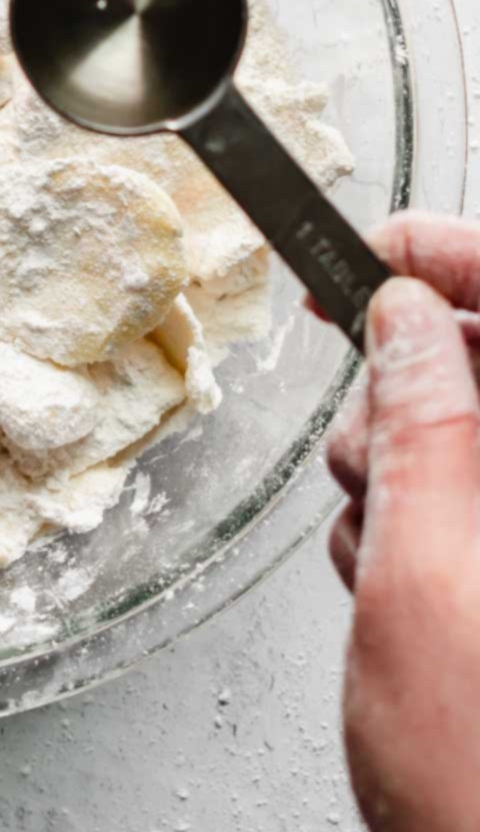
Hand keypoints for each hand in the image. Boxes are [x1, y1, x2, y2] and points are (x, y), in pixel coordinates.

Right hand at [326, 214, 479, 831]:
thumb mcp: (428, 573)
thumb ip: (423, 424)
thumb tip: (410, 316)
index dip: (457, 257)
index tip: (382, 246)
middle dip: (404, 393)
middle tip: (373, 453)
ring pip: (452, 437)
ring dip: (392, 477)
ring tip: (385, 556)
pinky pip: (447, 499)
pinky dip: (399, 525)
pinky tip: (392, 586)